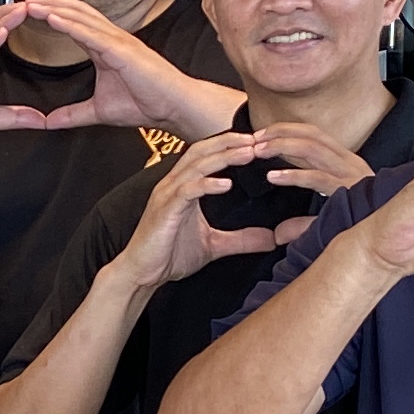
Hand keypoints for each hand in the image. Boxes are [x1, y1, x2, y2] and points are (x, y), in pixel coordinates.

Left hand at [5, 0, 244, 140]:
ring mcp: (118, 41)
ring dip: (54, 8)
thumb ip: (73, 115)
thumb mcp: (98, 111)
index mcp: (104, 47)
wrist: (174, 108)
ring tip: (29, 3)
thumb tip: (49, 122)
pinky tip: (52, 18)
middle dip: (47, 3)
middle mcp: (111, 38)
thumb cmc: (146, 104)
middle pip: (74, 11)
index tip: (27, 10)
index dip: (51, 13)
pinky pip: (92, 33)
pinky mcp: (124, 50)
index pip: (73, 22)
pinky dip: (71, 24)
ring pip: (81, 17)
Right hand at [112, 134, 287, 282]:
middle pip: (202, 150)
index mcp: (184, 187)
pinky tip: (227, 184)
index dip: (231, 146)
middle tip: (258, 138)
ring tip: (249, 152)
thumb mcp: (214, 245)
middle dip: (230, 141)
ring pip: (196, 165)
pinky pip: (187, 191)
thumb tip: (271, 239)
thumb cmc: (169, 256)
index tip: (259, 144)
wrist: (141, 274)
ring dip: (224, 156)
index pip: (207, 156)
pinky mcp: (164, 210)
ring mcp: (167, 195)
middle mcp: (174, 185)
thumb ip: (241, 239)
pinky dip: (207, 184)